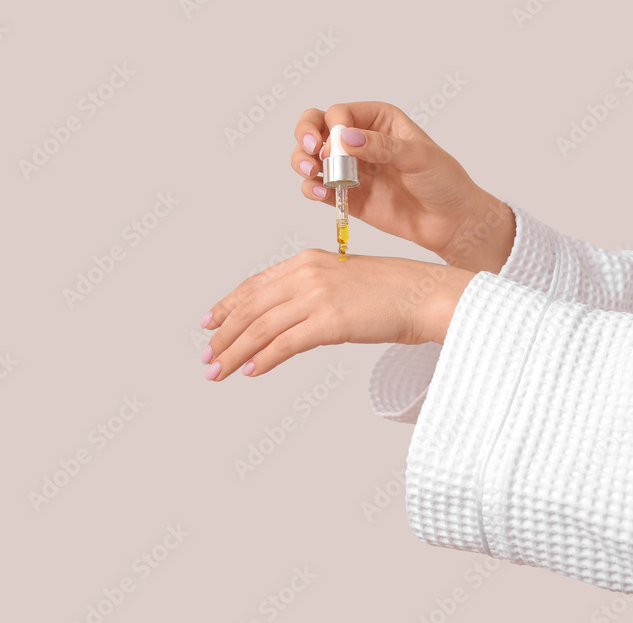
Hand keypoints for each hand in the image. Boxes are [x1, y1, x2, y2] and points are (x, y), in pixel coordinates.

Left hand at [199, 249, 475, 380]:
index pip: (255, 285)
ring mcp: (317, 296)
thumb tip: (289, 320)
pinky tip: (252, 371)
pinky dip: (264, 359)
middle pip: (251, 307)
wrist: (425, 295)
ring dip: (235, 352)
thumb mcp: (345, 281)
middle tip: (207, 356)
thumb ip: (313, 293)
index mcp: (307, 261)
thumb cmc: (394, 292)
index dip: (227, 305)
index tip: (210, 323)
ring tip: (219, 371)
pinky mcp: (330, 321)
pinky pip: (285, 344)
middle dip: (224, 335)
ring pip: (261, 327)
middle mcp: (306, 274)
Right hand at [291, 101, 515, 273]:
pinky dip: (311, 188)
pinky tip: (318, 191)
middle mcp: (359, 141)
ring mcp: (350, 169)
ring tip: (311, 172)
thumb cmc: (443, 181)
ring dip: (302, 161)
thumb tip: (346, 138)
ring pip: (311, 157)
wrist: (451, 221)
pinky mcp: (346, 196)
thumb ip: (382, 146)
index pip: (341, 112)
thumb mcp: (418, 156)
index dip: (334, 125)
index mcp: (379, 120)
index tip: (341, 143)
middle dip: (306, 135)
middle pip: (316, 127)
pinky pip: (318, 188)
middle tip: (311, 148)